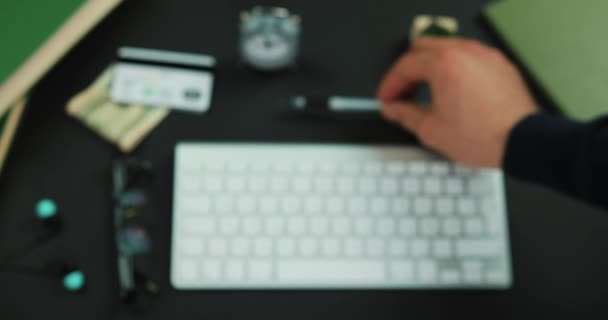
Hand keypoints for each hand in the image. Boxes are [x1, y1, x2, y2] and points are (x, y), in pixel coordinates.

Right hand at [377, 37, 536, 167]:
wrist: (522, 142)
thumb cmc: (483, 137)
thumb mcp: (431, 130)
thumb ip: (405, 114)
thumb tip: (393, 109)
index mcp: (444, 64)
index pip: (406, 66)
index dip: (391, 84)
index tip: (387, 98)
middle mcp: (465, 52)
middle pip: (423, 48)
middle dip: (408, 70)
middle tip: (402, 92)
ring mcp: (486, 56)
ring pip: (447, 49)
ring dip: (431, 66)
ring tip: (426, 92)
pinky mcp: (500, 64)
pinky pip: (469, 58)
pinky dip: (454, 68)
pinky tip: (452, 90)